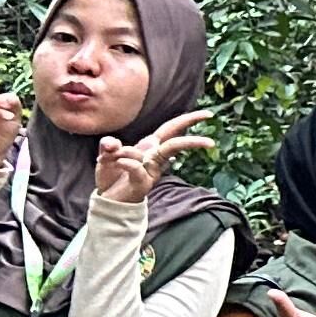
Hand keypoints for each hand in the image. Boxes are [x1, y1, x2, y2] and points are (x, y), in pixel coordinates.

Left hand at [90, 112, 215, 209]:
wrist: (108, 202)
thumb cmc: (112, 177)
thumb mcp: (105, 156)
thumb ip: (108, 145)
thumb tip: (112, 143)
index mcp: (150, 147)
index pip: (171, 129)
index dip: (188, 120)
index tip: (208, 115)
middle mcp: (154, 158)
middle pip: (176, 145)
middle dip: (192, 142)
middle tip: (210, 142)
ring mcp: (150, 171)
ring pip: (150, 154)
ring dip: (127, 152)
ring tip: (109, 158)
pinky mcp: (142, 183)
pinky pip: (136, 167)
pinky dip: (125, 162)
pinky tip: (117, 162)